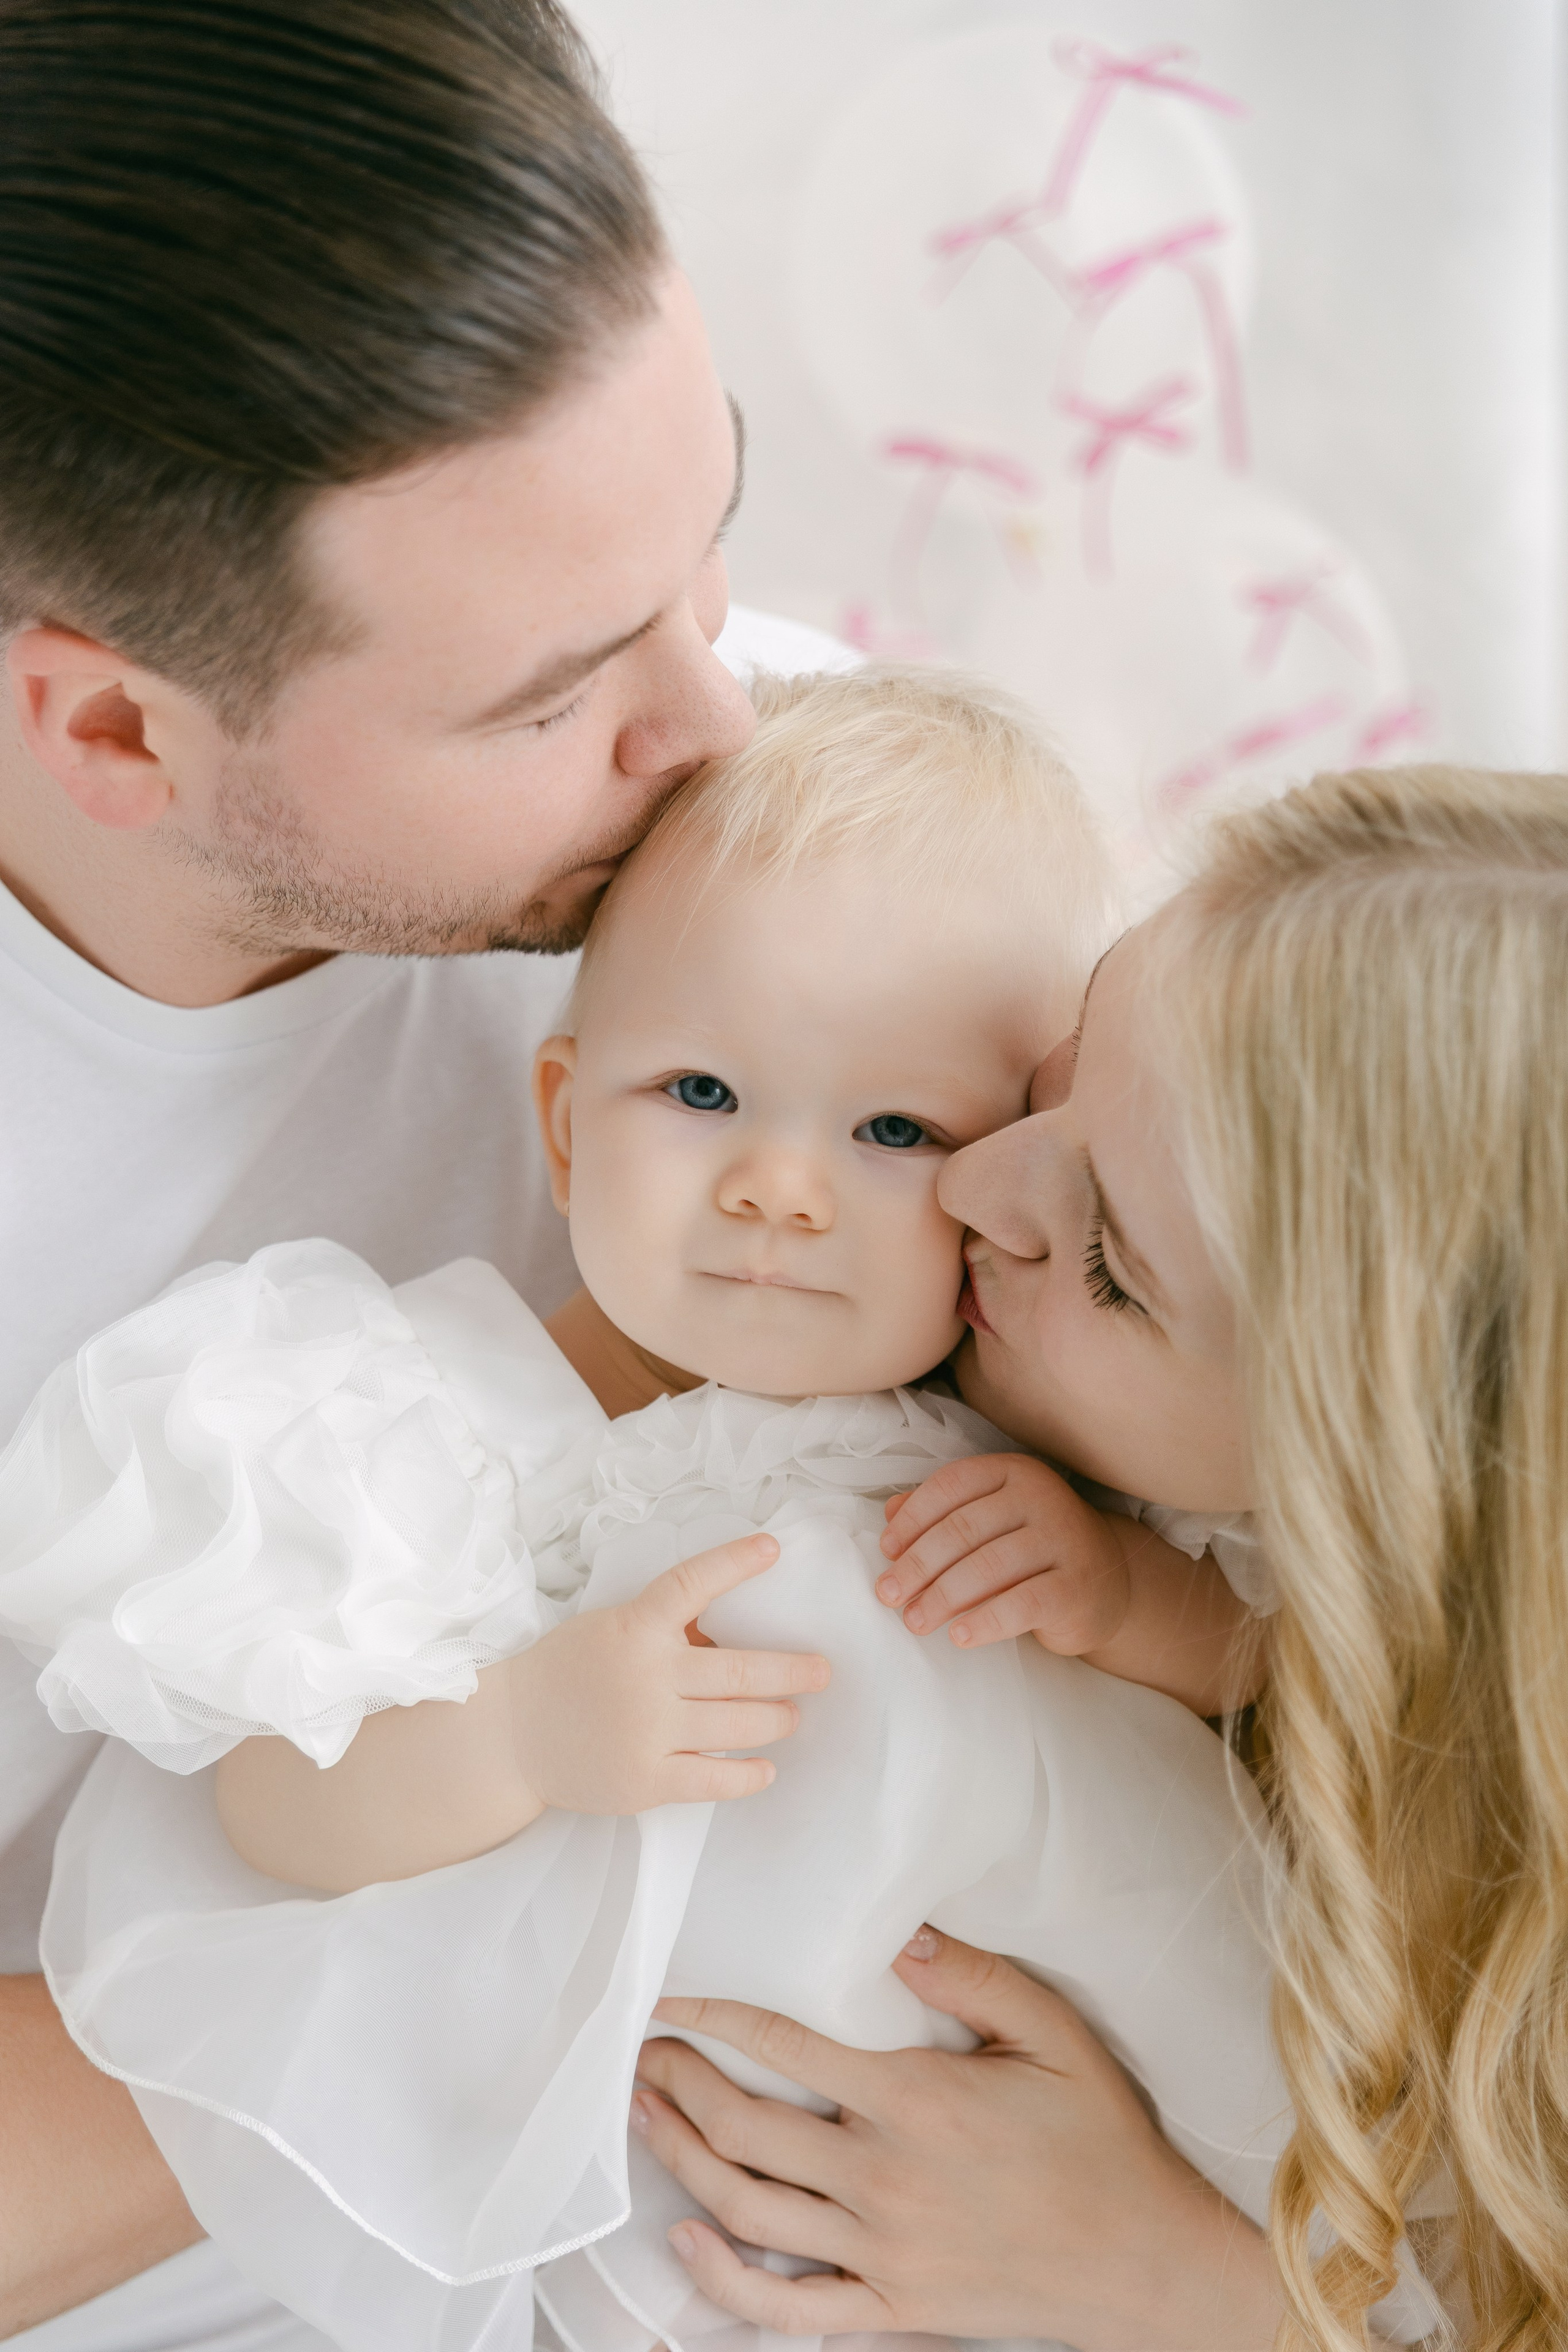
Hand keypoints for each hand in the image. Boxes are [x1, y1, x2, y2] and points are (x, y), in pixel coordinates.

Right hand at [510, 1533, 829, 1812]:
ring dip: (778, 1718)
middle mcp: (647, 1677)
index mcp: (635, 1628)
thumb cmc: (568, 1673)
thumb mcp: (611, 1630)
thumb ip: (664, 1631)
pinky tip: (766, 1768)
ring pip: (737, 1725)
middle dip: (792, 1671)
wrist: (511, 1735)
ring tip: (794, 1714)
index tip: (772, 1549)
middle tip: (821, 1670)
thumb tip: (731, 1632)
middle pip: (741, 1672)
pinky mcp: (644, 1780)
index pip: (692, 1583)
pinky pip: (714, 1780)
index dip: (736, 1562)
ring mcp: (647, 1732)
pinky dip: (749, 1774)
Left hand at [632, 1929, 1281, 2351]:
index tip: (669, 1997)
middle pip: (744, 2127)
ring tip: (643, 2116)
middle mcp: (882, 2178)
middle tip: (640, 2050)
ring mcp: (880, 2252)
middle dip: (678, 2083)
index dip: (714, 2016)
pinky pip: (786, 2307)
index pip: (784, 2046)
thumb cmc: (1102, 2140)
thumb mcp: (1054, 2033)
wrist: (1145, 2263)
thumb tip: (899, 1937)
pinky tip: (687, 2242)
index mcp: (915, 2100)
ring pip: (747, 2207)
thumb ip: (973, 1977)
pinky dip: (723, 2281)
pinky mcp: (892, 2308)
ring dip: (680, 2159)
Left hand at [878, 1452, 1131, 1650]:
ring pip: (988, 1566)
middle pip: (963, 1528)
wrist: (1107, 1582)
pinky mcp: (1076, 1586)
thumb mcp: (991, 1520)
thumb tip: (889, 1512)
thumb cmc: (1033, 1550)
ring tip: (914, 1621)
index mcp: (1014, 1473)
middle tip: (888, 1594)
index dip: (912, 1518)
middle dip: (918, 1565)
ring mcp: (1063, 1540)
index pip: (951, 1485)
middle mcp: (1042, 1498)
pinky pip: (1021, 1605)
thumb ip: (943, 1511)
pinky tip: (958, 1636)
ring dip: (941, 1597)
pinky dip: (984, 1622)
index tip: (887, 1551)